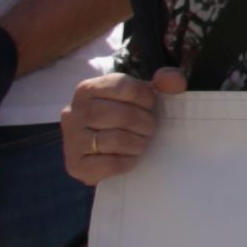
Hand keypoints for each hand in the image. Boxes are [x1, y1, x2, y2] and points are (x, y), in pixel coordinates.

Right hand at [60, 68, 175, 181]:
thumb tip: (175, 82)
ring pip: (116, 140)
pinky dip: (127, 162)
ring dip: (138, 144)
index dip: (146, 99)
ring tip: (141, 143)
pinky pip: (110, 164)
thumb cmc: (123, 119)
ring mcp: (71, 139)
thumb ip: (163, 82)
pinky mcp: (75, 165)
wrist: (99, 154)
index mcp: (88, 89)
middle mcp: (73, 112)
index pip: (124, 86)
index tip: (149, 108)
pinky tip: (129, 158)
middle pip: (122, 115)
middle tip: (149, 129)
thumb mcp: (141, 95)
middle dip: (145, 124)